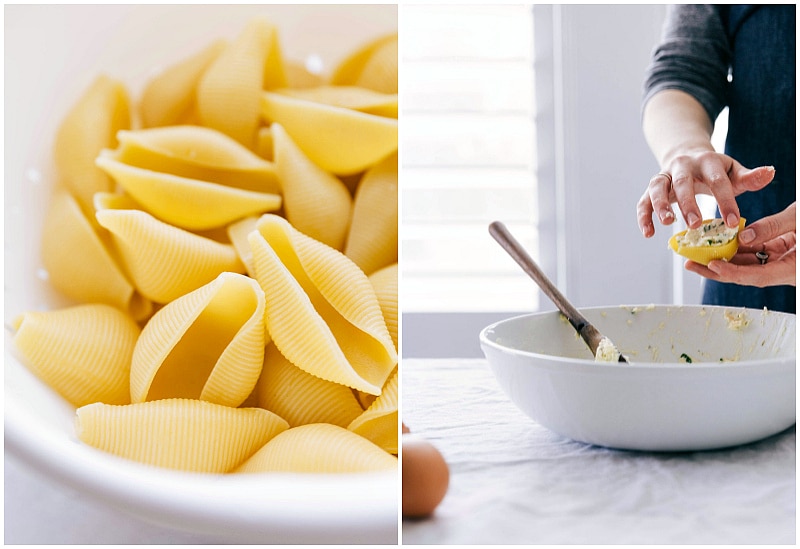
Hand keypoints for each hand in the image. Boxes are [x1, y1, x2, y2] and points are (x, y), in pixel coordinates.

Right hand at [637, 150, 774, 237]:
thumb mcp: (733, 171)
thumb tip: (770, 173)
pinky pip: (643, 201)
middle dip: (688, 204)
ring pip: (657, 187)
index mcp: (707, 161)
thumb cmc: (715, 171)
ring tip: (667, 223)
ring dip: (660, 205)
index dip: (725, 201)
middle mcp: (682, 165)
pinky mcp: (652, 188)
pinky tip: (648, 233)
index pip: (717, 181)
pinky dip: (643, 216)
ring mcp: (665, 175)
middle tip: (695, 225)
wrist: (687, 156)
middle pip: (683, 182)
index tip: (733, 223)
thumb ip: (750, 176)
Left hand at [685, 202, 795, 286]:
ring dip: (721, 258)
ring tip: (694, 253)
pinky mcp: (779, 252)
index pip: (757, 277)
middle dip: (716, 270)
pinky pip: (754, 253)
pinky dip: (735, 248)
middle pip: (745, 274)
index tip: (713, 265)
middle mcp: (786, 270)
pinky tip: (715, 242)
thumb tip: (744, 235)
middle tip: (688, 262)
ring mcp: (782, 262)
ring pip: (747, 264)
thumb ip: (774, 226)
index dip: (733, 273)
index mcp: (794, 270)